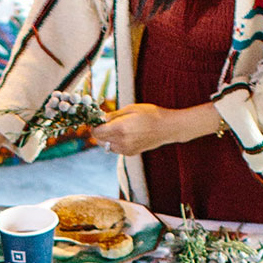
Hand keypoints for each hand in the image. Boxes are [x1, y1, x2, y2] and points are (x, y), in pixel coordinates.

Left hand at [90, 103, 214, 155]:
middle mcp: (121, 141)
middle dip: (99, 132)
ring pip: (106, 146)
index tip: (97, 120)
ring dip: (106, 138)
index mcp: (120, 128)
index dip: (94, 126)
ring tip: (117, 128)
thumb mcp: (131, 109)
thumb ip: (113, 115)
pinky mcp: (130, 153)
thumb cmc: (151, 114)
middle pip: (98, 140)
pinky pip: (115, 149)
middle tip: (105, 123)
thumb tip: (101, 118)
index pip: (96, 132)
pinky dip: (114, 143)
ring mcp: (126, 149)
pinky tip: (124, 134)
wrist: (168, 128)